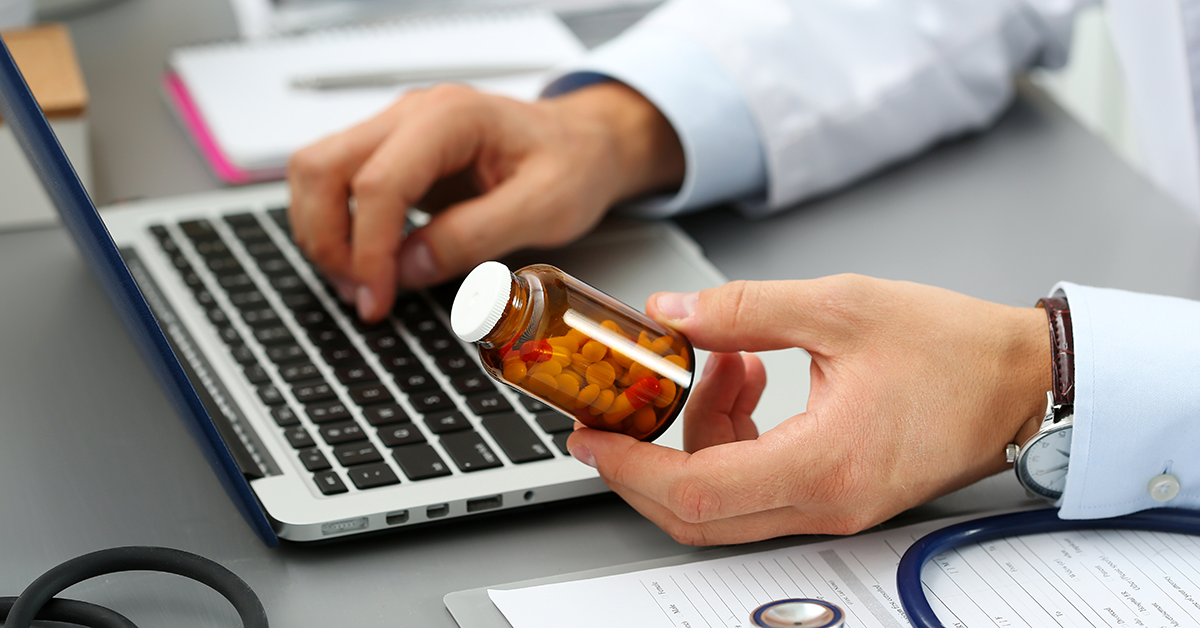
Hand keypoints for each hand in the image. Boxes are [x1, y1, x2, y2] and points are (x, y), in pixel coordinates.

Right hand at [287, 81, 683, 320]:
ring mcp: (396, 130)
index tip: (378, 298)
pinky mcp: (393, 154)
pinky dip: (337, 227)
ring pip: (315, 172)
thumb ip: (475, 237)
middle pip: (321, 167)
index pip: (378, 183)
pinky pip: (336, 184)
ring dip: (323, 234)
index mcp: (452, 118)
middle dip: (327, 240)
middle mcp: (412, 115)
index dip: (368, 250)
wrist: (584, 144)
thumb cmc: (573, 165)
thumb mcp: (545, 209)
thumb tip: (406, 269)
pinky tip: (368, 264)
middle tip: (362, 295)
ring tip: (361, 286)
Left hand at [566, 275, 1051, 544]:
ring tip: (729, 359)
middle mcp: (826, 502)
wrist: (1021, 383)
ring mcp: (833, 506)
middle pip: (699, 513)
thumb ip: (745, 310)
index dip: (631, 470)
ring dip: (702, 431)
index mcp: (824, 464)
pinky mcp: (838, 495)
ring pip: (726, 499)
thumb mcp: (841, 307)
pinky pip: (759, 484)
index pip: (696, 491)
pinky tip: (751, 380)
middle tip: (626, 409)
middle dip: (649, 461)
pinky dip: (735, 437)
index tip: (592, 441)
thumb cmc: (956, 351)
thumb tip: (673, 314)